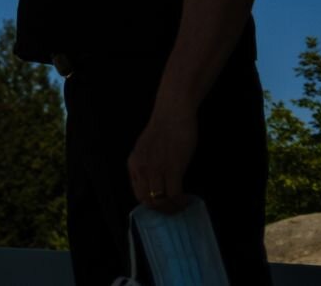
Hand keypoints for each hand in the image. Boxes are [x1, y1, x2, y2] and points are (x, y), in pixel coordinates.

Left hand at [128, 94, 197, 212]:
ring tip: (180, 204)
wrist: (173, 111)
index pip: (138, 195)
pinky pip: (174, 194)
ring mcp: (157, 169)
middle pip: (148, 201)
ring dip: (172, 208)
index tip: (162, 204)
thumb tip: (153, 186)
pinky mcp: (172, 167)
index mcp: (134, 163)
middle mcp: (142, 168)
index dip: (151, 204)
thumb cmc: (163, 127)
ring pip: (161, 201)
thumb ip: (145, 166)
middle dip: (162, 209)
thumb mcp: (145, 149)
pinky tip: (187, 199)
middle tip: (173, 208)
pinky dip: (181, 201)